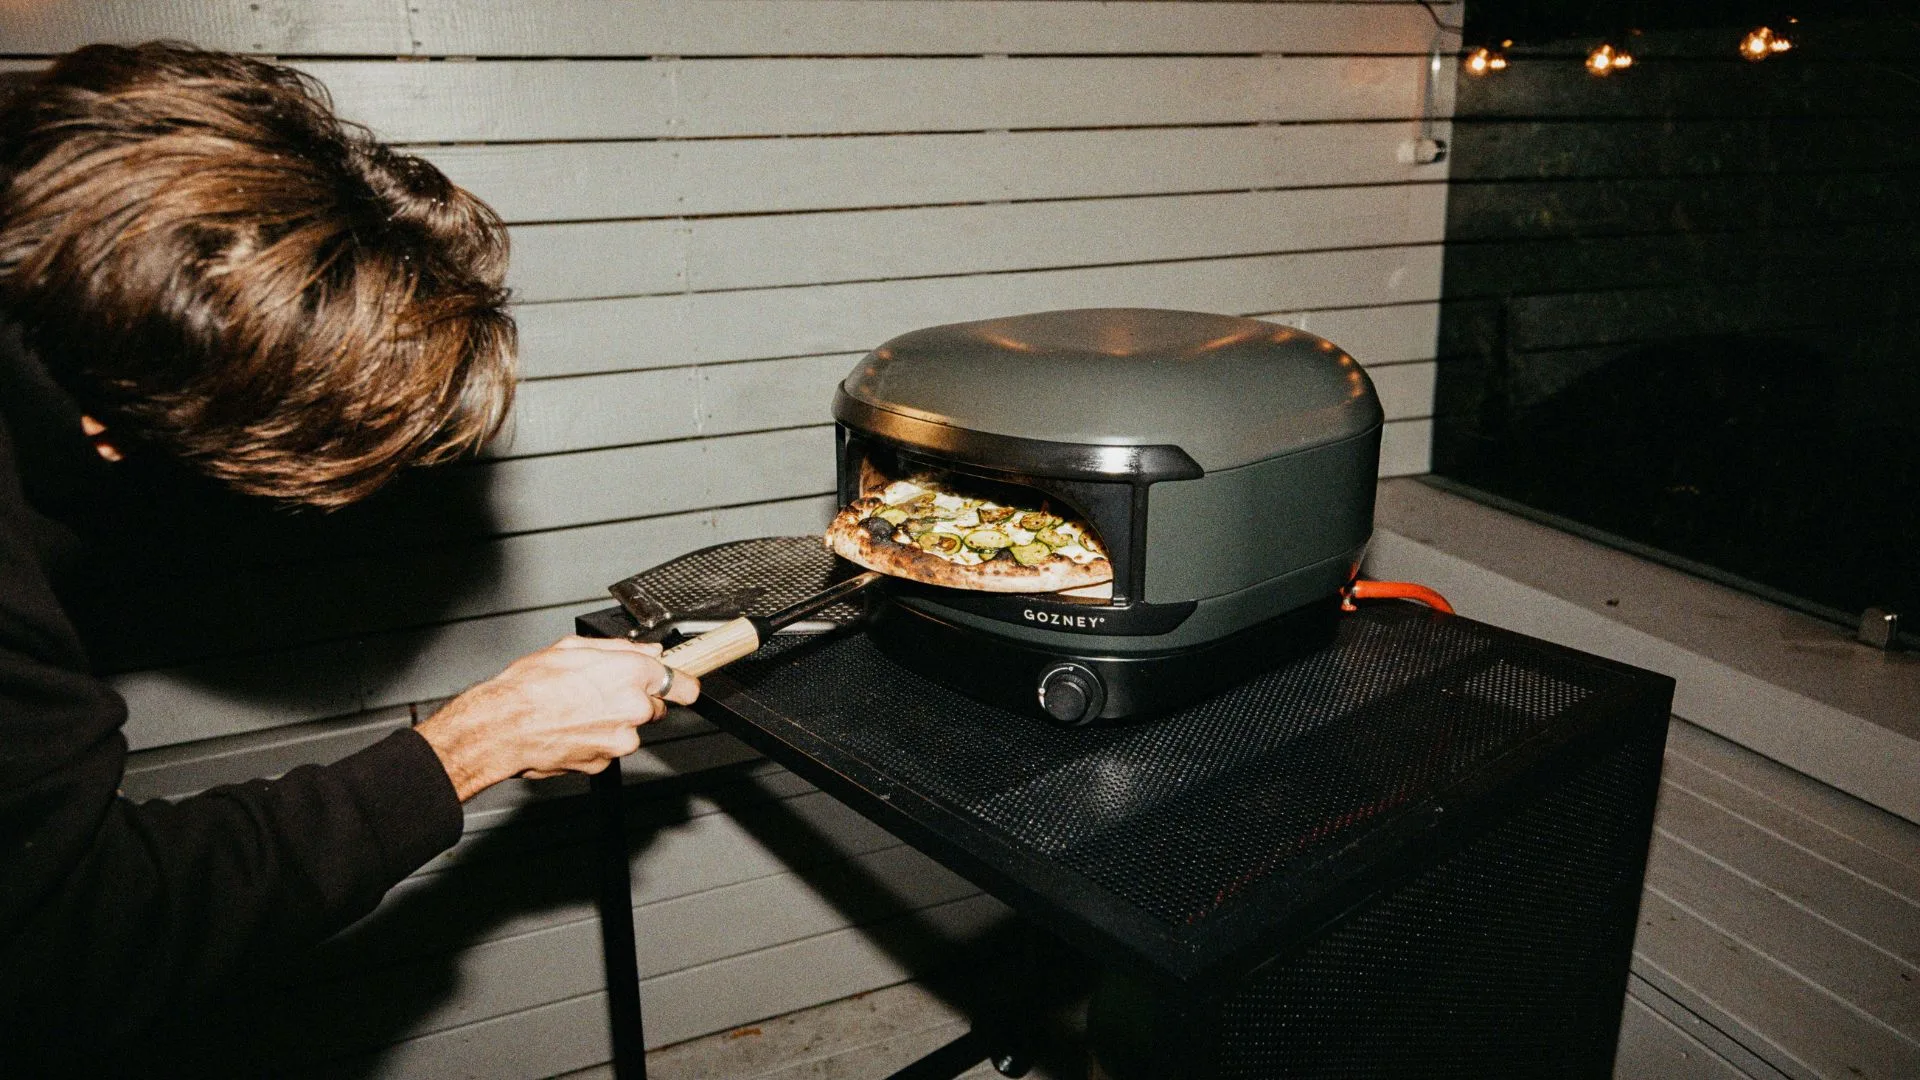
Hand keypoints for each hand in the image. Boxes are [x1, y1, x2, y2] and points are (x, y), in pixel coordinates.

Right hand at [415, 636, 699, 801]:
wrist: (502, 727)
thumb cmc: (530, 686)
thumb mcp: (575, 648)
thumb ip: (622, 649)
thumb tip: (650, 650)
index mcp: (632, 674)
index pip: (684, 684)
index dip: (681, 685)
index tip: (680, 685)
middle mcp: (634, 709)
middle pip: (654, 708)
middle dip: (637, 702)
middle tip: (603, 693)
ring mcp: (621, 740)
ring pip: (629, 730)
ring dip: (612, 722)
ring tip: (577, 710)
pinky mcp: (605, 763)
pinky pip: (609, 749)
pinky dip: (595, 740)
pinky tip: (570, 728)